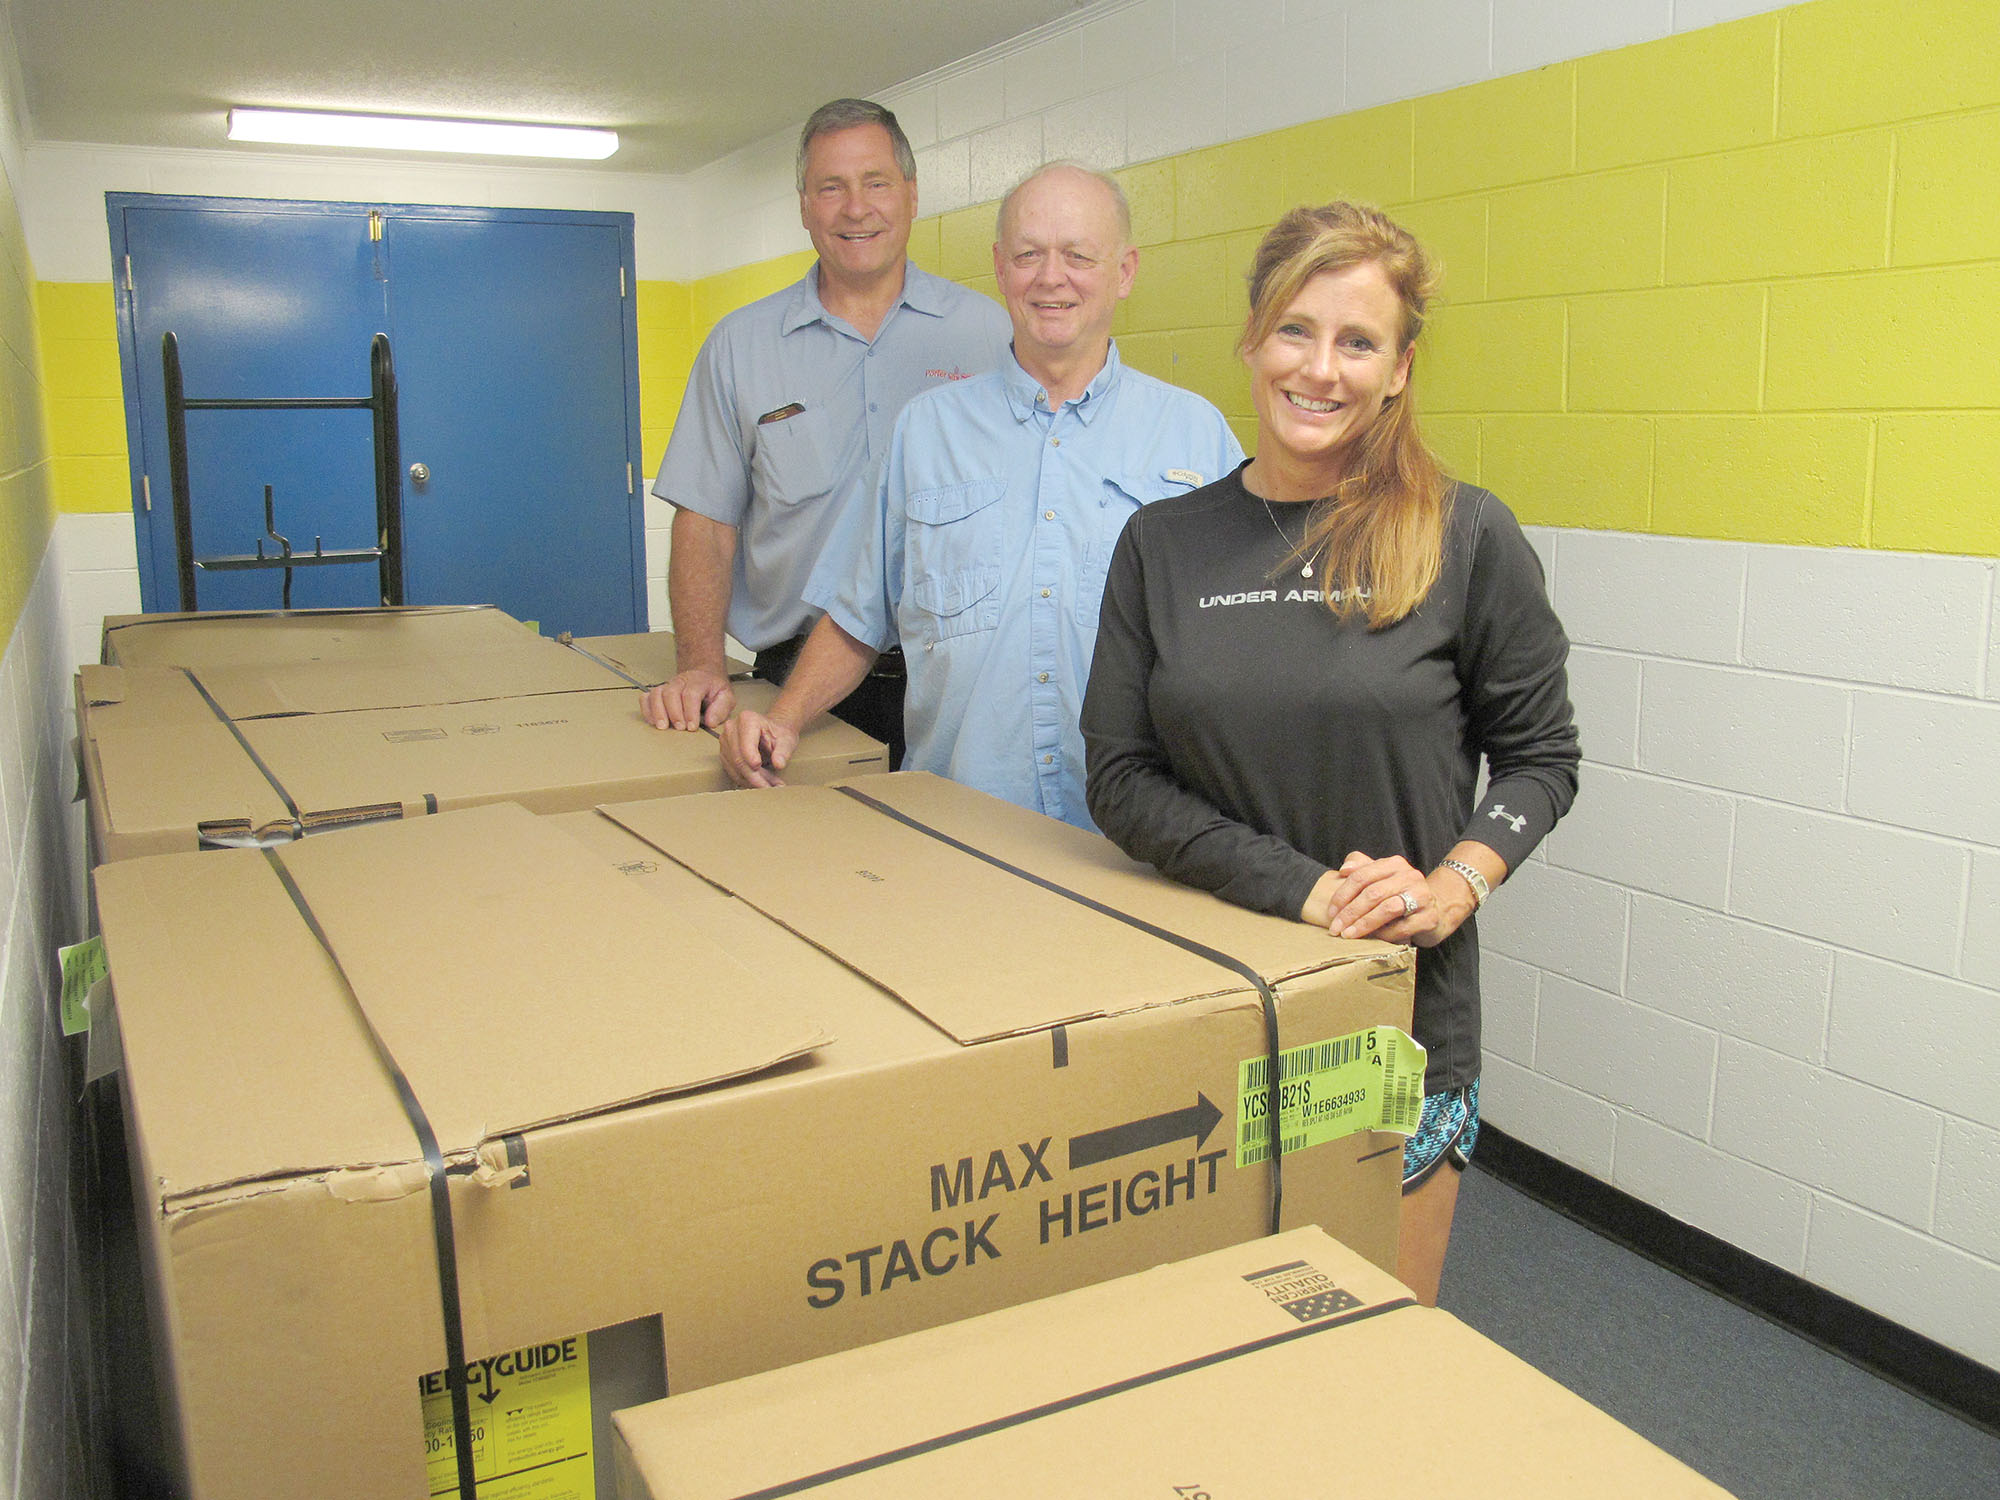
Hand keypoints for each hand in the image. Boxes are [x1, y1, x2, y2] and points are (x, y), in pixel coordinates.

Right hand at [640, 668, 734, 730]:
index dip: (690, 711)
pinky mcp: (658, 692)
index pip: (691, 694)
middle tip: (680, 728)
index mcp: (699, 681)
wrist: (704, 676)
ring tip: (663, 727)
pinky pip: (646, 698)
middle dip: (674, 712)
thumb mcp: (726, 696)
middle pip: (671, 693)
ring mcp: (667, 686)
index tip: (692, 727)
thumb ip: (721, 709)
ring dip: (658, 712)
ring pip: (656, 694)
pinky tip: (653, 722)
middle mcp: (681, 681)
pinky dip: (647, 710)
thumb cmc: (713, 689)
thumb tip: (710, 722)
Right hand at [718, 709, 798, 788]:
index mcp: (747, 720)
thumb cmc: (778, 733)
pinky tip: (760, 783)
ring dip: (752, 781)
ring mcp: (725, 740)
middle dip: (755, 777)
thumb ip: (783, 751)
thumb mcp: (786, 740)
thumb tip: (779, 764)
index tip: (764, 777)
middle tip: (770, 788)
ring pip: (734, 768)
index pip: (745, 747)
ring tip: (769, 786)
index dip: (754, 764)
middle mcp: (732, 728)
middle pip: (738, 759)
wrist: (771, 732)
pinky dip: (746, 780)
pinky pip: (732, 771)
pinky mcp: (724, 753)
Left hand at [1308, 851, 1470, 948]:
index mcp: (1394, 864)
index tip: (1331, 912)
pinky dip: (1383, 935)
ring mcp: (1422, 896)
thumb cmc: (1401, 893)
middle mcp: (1410, 877)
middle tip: (1336, 928)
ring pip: (1387, 909)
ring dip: (1364, 924)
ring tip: (1349, 934)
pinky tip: (1371, 940)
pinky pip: (1402, 928)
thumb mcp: (1382, 876)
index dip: (1343, 895)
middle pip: (1372, 893)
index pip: (1362, 876)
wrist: (1438, 908)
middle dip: (1350, 912)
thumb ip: (1362, 867)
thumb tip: (1344, 869)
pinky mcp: (1429, 917)